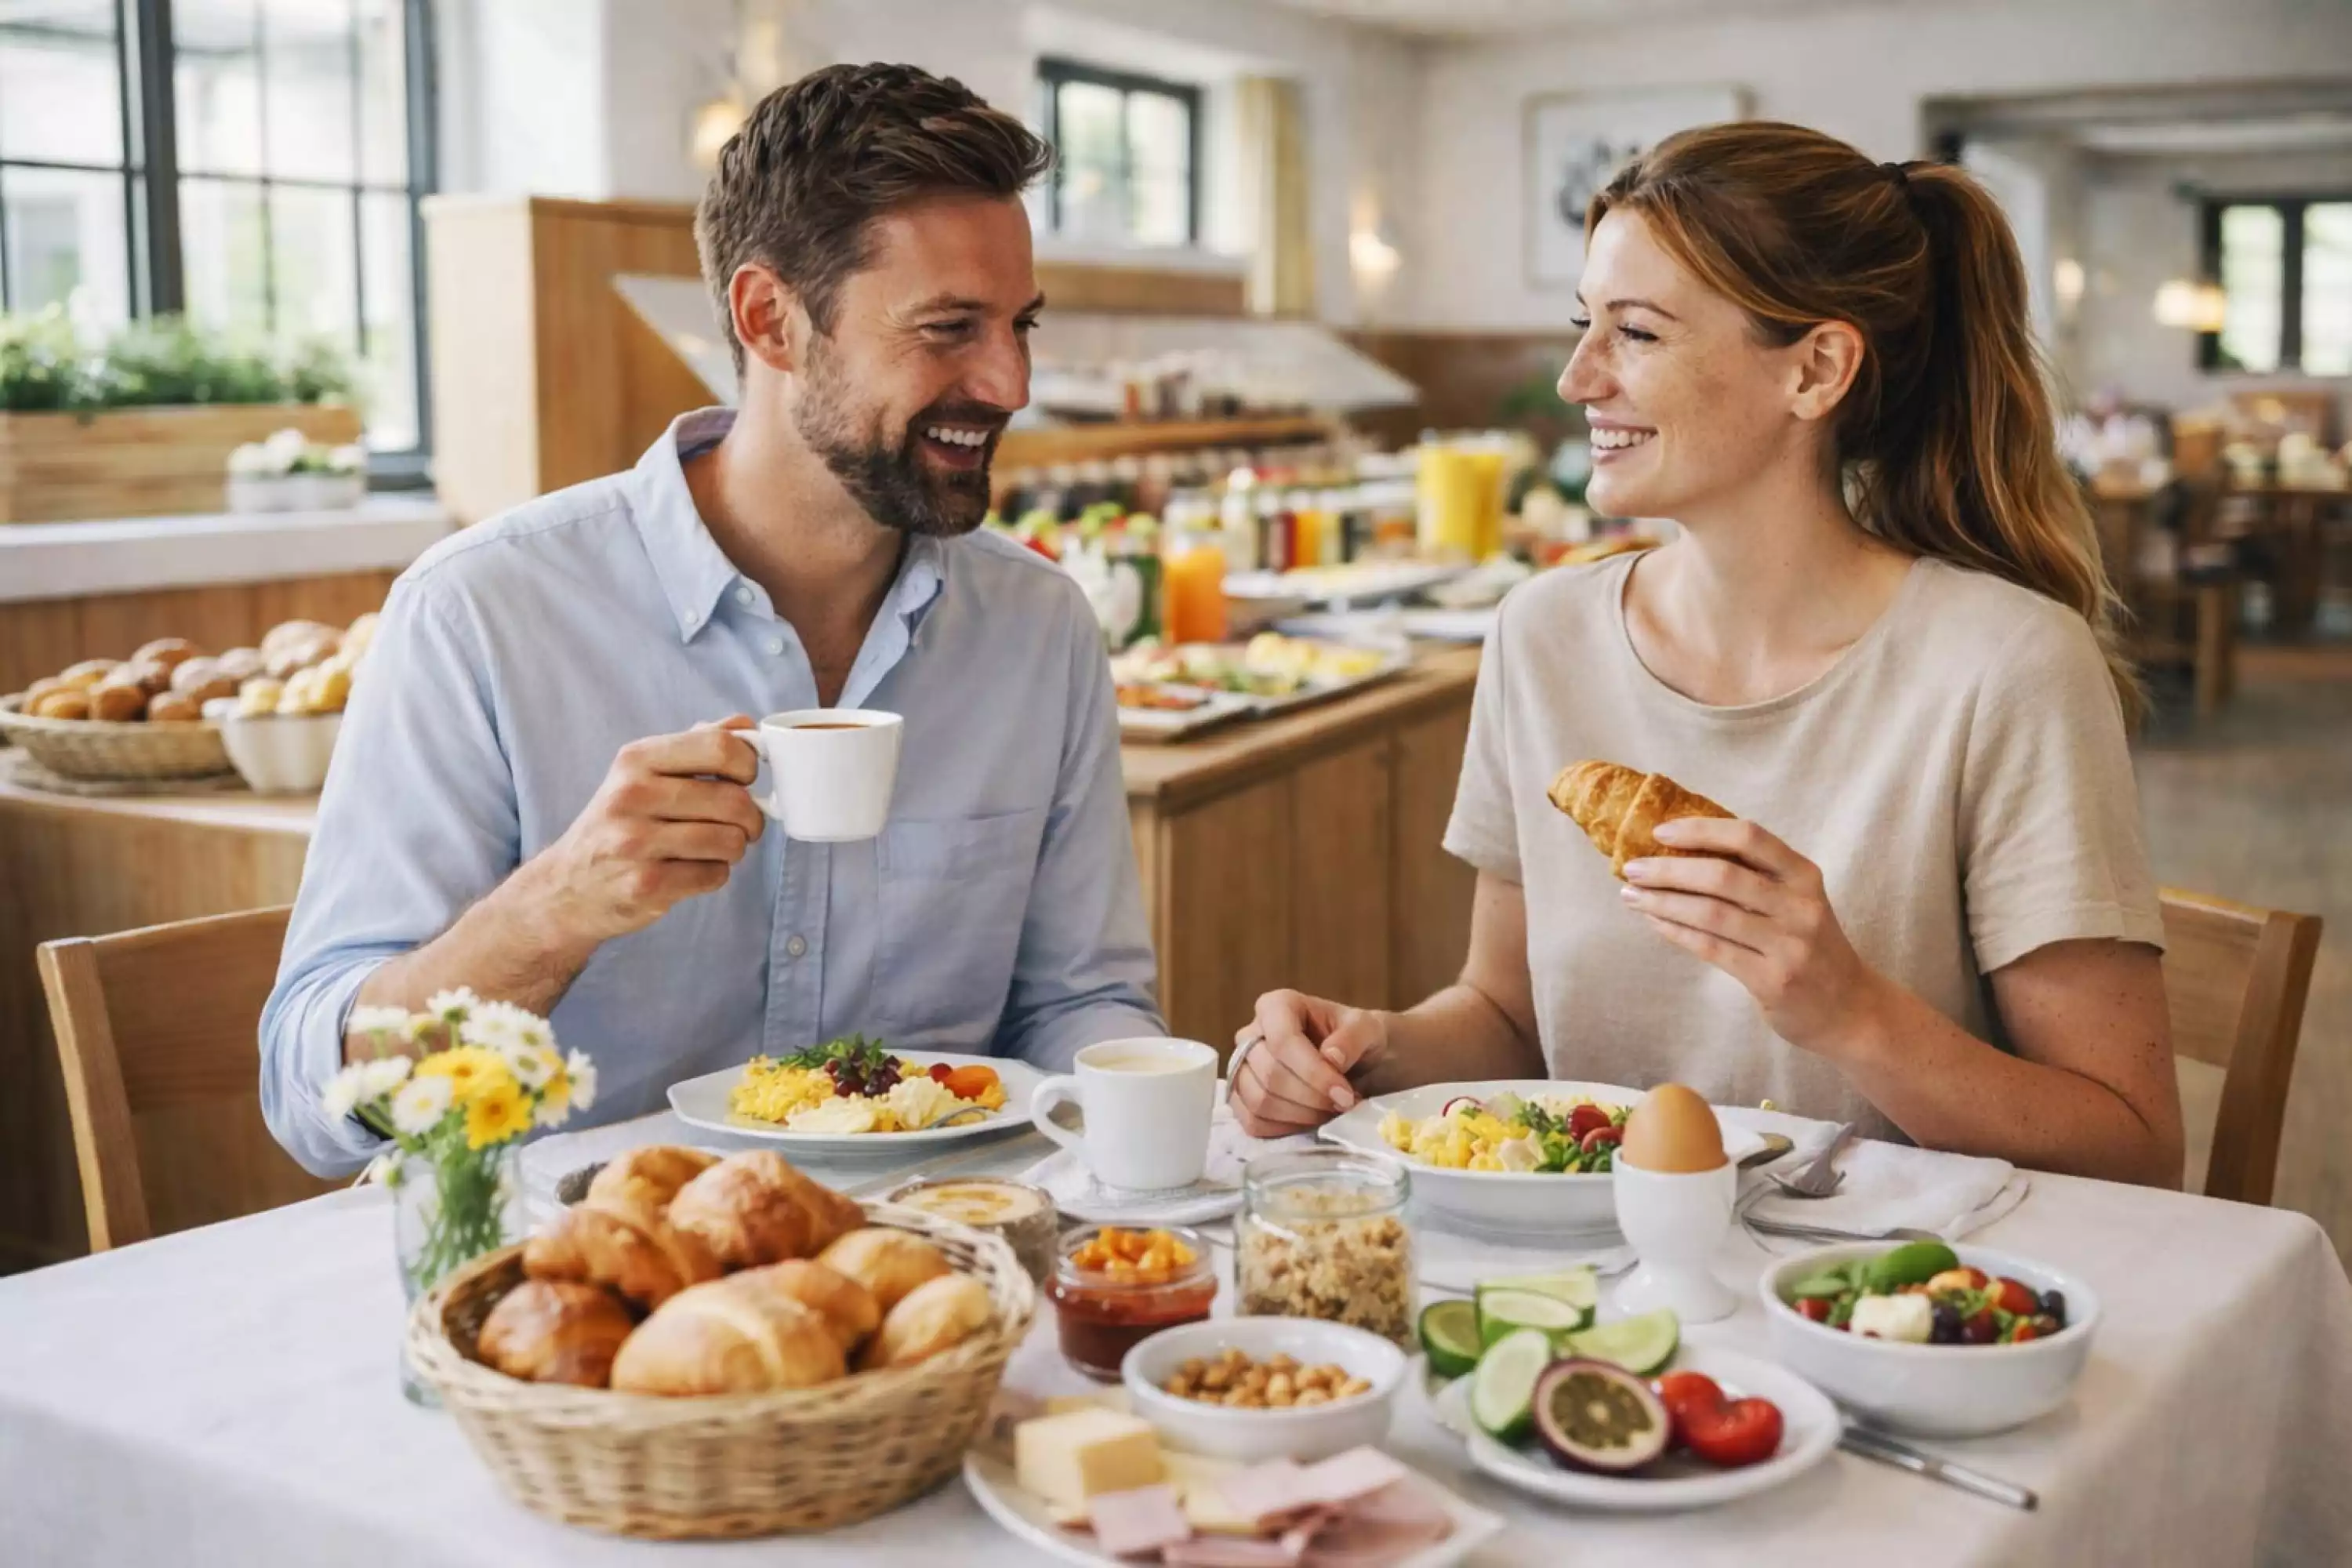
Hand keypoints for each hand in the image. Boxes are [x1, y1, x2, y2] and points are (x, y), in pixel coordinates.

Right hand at [525, 716, 765, 947]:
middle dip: (751, 817)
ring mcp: (635, 842)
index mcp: (636, 759)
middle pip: (733, 800)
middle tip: (742, 824)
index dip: (748, 765)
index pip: (720, 747)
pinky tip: (691, 870)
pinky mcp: (645, 884)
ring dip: (734, 848)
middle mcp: (632, 796)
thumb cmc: (619, 822)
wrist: (567, 885)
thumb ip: (696, 744)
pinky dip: (715, 874)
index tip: (745, 779)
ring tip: (713, 848)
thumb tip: (746, 726)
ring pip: (730, 841)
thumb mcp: (643, 772)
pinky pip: (714, 875)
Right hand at [1229, 990, 1388, 1137]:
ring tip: (1330, 1112)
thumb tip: (1332, 1057)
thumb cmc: (1356, 1039)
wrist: (1353, 1060)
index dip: (1313, 1073)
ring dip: (1300, 1116)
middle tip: (1343, 1104)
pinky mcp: (1242, 1098)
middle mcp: (1250, 1034)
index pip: (1282, 1041)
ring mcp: (1241, 1068)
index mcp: (1277, 1006)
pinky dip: (1285, 1129)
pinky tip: (1311, 1122)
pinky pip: (1252, 1122)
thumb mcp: (1367, 1028)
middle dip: (1311, 1098)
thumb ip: (1353, 1038)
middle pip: (1270, 1074)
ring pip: (1259, 1101)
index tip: (1345, 1094)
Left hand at [1618, 817, 1889, 1057]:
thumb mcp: (1797, 902)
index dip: (1701, 830)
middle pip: (1723, 875)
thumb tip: (1683, 851)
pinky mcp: (1772, 980)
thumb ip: (1756, 877)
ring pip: (1711, 913)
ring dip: (1663, 901)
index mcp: (1804, 876)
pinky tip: (1653, 921)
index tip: (1660, 832)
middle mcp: (1799, 906)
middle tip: (1632, 867)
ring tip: (1630, 894)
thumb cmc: (1810, 947)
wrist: (1850, 1009)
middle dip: (1669, 869)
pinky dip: (1675, 931)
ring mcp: (1788, 945)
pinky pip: (1712, 948)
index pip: (1750, 837)